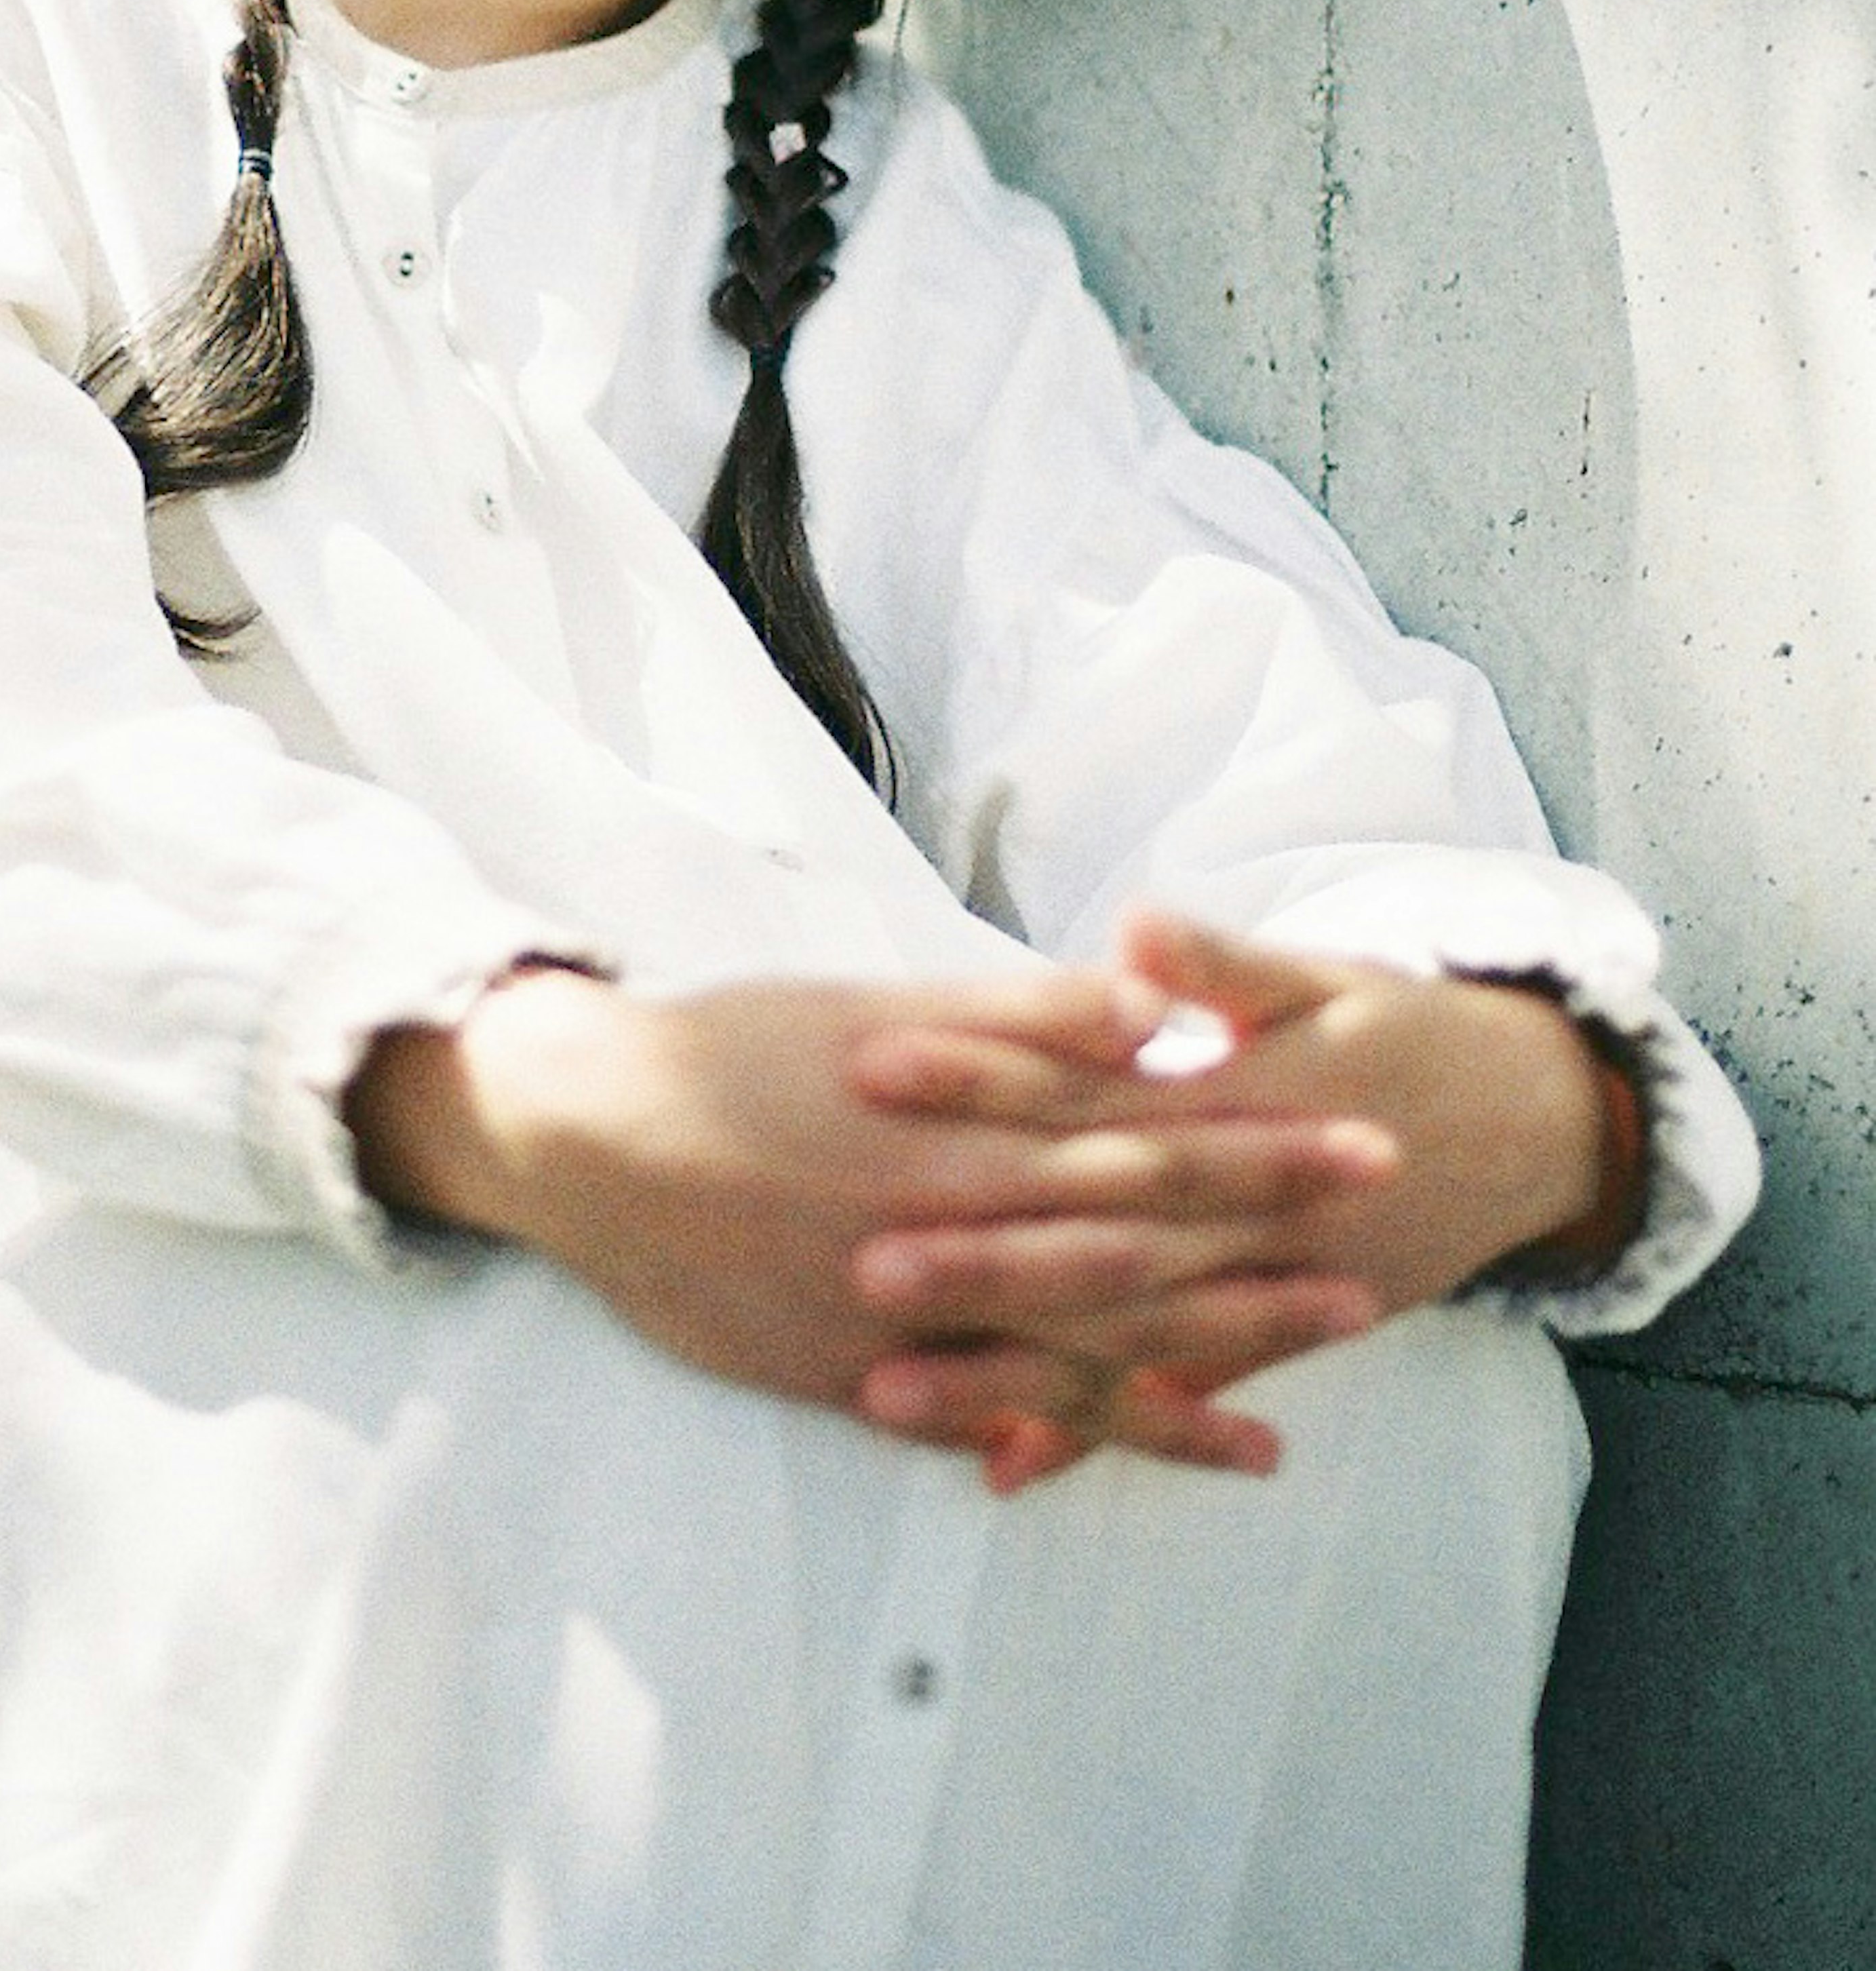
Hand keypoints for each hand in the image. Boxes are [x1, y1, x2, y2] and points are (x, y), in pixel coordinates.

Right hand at [343, 962, 1388, 1466]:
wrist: (593, 1138)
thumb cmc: (736, 1050)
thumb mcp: (881, 1007)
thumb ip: (1021, 1016)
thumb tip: (1147, 1011)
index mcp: (964, 1131)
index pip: (1146, 1142)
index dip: (1261, 1145)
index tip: (1360, 1136)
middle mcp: (950, 1235)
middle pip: (1140, 1258)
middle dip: (1265, 1261)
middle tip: (1383, 1264)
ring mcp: (908, 1322)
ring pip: (1083, 1356)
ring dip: (1204, 1365)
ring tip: (1307, 1388)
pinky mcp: (860, 1377)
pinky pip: (996, 1419)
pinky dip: (1086, 1439)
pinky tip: (1167, 1452)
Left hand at [844, 911, 1610, 1484]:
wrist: (1535, 1125)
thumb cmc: (1402, 1030)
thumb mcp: (1322, 981)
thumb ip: (1222, 964)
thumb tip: (1139, 927)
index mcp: (1238, 1094)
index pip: (1089, 1083)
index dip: (986, 1075)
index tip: (878, 1065)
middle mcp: (1248, 1202)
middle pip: (1096, 1228)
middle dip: (980, 1251)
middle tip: (861, 1261)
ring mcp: (1268, 1281)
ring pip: (1124, 1335)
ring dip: (1012, 1367)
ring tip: (888, 1390)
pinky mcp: (1286, 1332)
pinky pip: (1180, 1393)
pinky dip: (1099, 1434)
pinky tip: (1004, 1468)